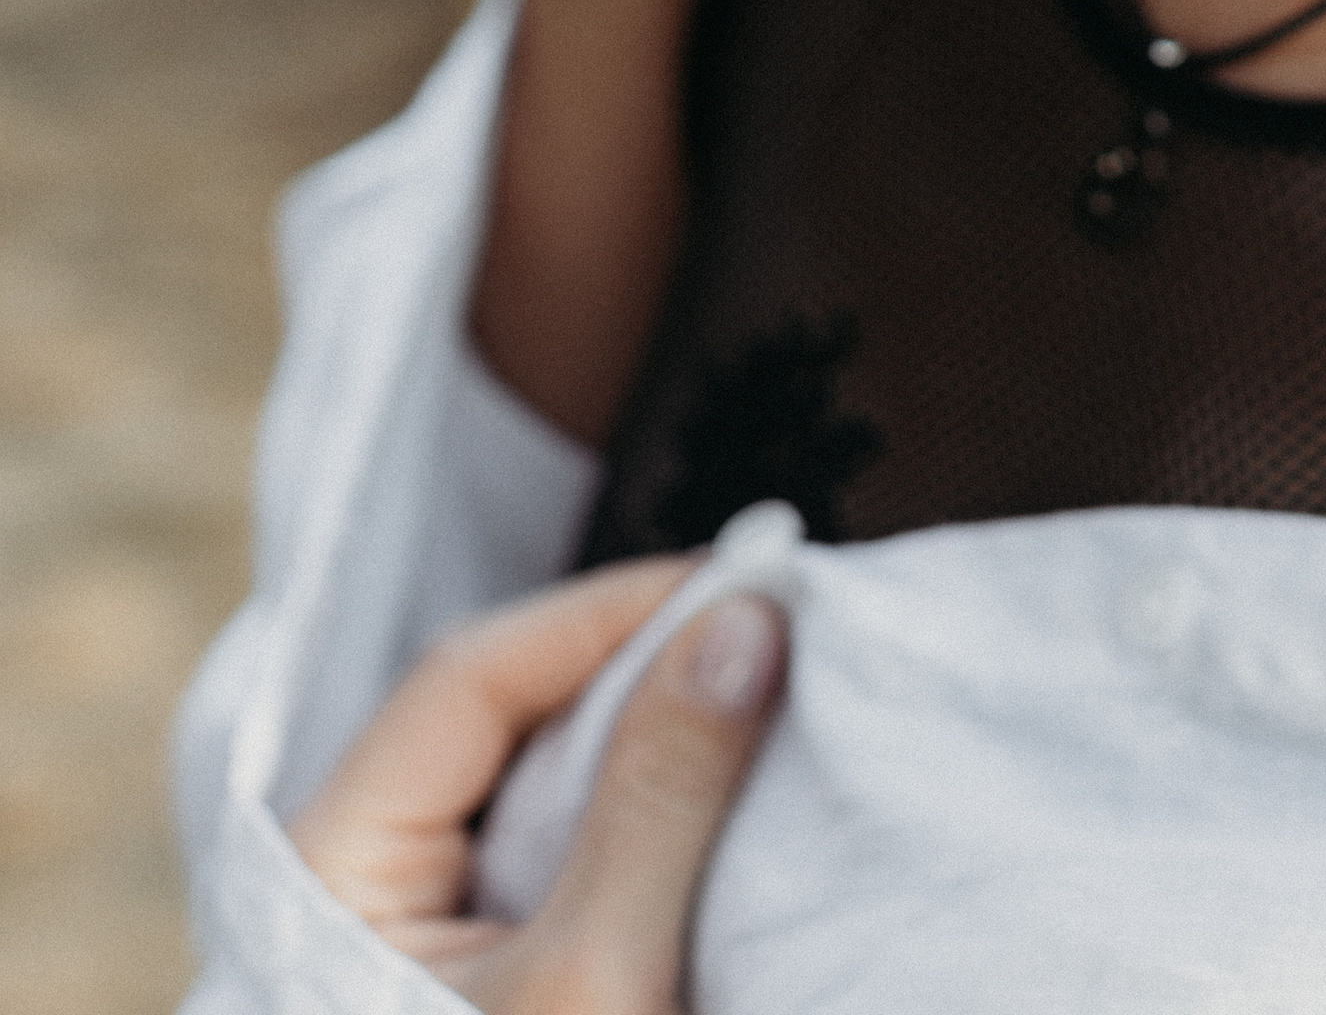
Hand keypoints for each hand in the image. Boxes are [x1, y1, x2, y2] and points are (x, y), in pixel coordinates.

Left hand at [287, 559, 786, 1007]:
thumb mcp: (593, 979)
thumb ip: (660, 798)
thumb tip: (747, 620)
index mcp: (328, 864)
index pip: (468, 673)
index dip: (608, 611)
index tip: (743, 582)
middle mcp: (353, 873)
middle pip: (502, 708)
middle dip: (635, 657)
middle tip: (766, 621)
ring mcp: (411, 918)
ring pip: (535, 771)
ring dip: (645, 728)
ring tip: (755, 684)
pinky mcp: (476, 958)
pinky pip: (554, 841)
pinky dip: (636, 803)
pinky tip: (712, 784)